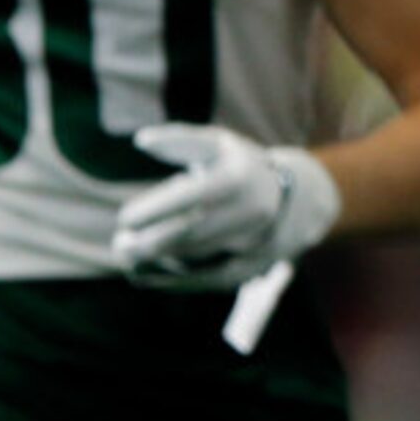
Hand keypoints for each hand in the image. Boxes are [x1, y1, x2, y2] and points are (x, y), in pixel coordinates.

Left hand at [112, 123, 338, 289]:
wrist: (299, 200)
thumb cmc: (243, 167)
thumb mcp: (219, 144)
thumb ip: (180, 140)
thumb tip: (140, 140)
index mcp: (240, 177)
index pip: (193, 196)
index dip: (156, 209)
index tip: (125, 218)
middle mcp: (252, 211)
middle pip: (193, 233)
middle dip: (150, 242)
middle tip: (120, 243)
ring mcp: (256, 242)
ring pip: (198, 258)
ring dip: (157, 261)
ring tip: (127, 257)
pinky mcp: (253, 268)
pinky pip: (207, 279)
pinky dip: (174, 281)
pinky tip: (144, 277)